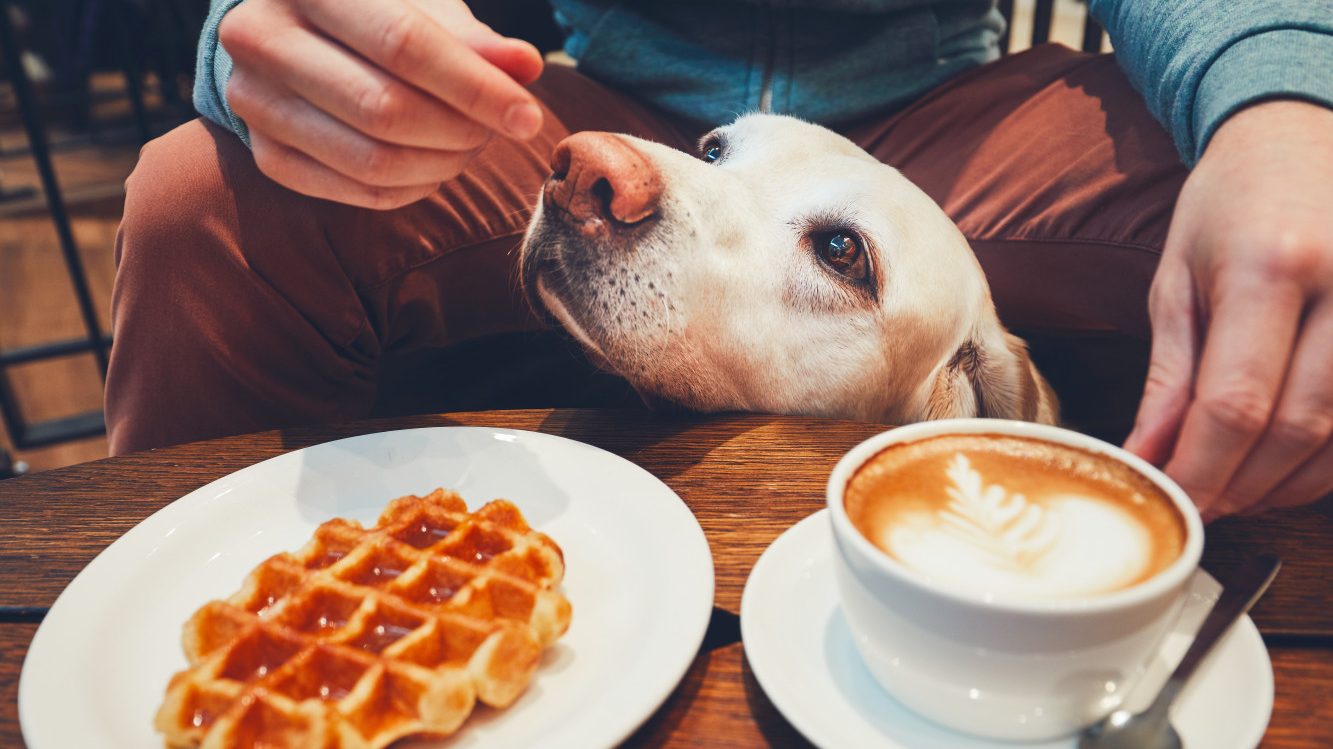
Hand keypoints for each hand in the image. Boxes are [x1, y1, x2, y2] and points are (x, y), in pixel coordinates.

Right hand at [218, 0, 543, 208]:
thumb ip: (472, 39)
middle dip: (460, 131)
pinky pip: (357, 192)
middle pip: (385, 110)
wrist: (292, 32)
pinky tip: (436, 166)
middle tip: (497, 130)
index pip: (402, 45)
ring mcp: (254, 101)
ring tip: (471, 145)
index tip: (528, 117)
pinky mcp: (265, 155)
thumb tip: (526, 66)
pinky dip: (413, 188)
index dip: (474, 87)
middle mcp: (261, 38)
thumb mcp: (421, 6)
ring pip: (371, 161)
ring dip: (442, 165)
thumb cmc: (374, 11)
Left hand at [1126, 100, 1332, 519]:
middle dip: (1241, 484)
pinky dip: (1328, 460)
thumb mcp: (1178, 280)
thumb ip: (1168, 377)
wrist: (1303, 135)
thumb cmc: (1230, 205)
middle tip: (1200, 506)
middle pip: (1295, 426)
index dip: (1202, 469)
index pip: (1236, 401)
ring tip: (1236, 492)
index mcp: (1270, 266)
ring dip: (1286, 483)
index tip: (1172, 502)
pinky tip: (1287, 468)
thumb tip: (1146, 458)